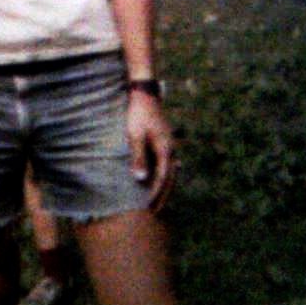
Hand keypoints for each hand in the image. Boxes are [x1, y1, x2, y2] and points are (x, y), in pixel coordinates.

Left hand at [126, 93, 175, 212]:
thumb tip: (141, 180)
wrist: (143, 93)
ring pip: (169, 171)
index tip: (149, 208)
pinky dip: (162, 175)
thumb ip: (138, 157)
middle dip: (163, 195)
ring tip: (158, 200)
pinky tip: (156, 179)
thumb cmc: (137, 113)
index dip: (156, 194)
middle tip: (155, 211)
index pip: (162, 178)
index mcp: (165, 150)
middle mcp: (170, 149)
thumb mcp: (134, 135)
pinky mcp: (163, 140)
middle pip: (170, 178)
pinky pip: (165, 163)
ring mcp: (169, 144)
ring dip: (164, 186)